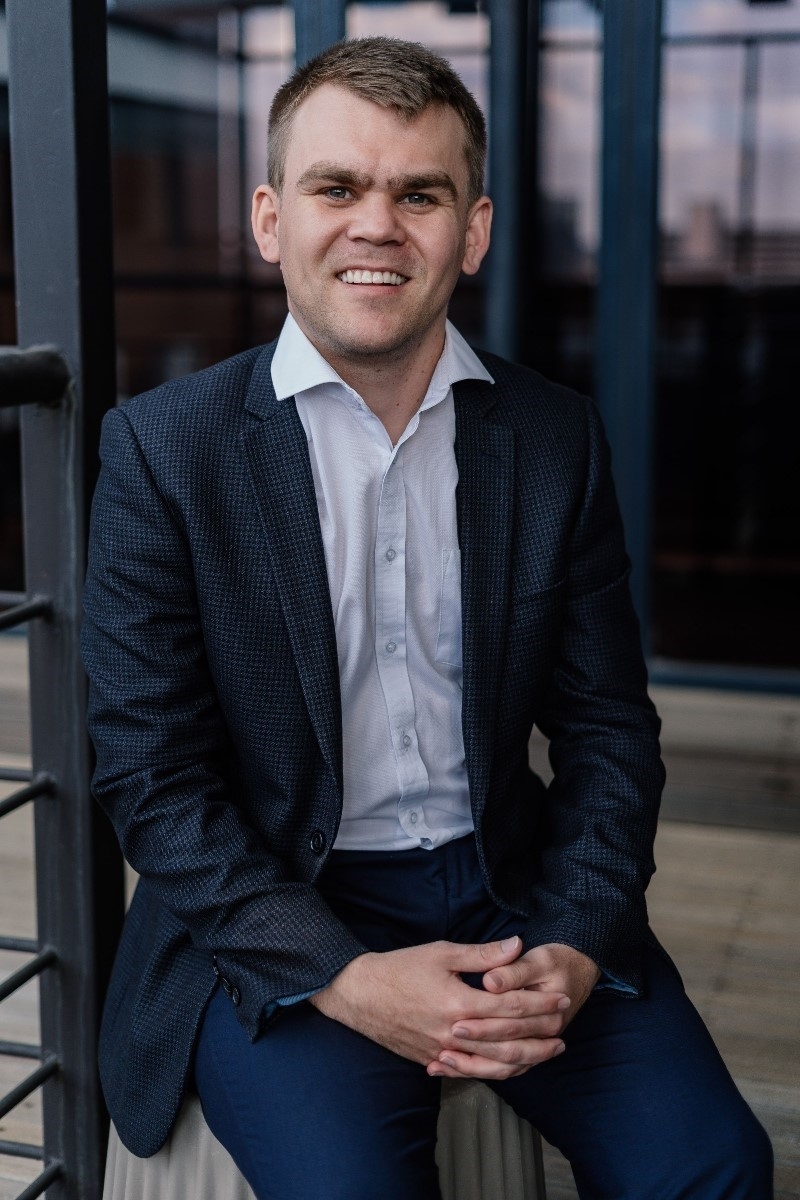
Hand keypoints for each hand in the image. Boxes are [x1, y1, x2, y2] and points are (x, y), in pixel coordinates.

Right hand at [309, 937, 568, 1079]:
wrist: (359, 994)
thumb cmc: (400, 968)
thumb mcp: (441, 952)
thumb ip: (482, 954)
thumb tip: (517, 946)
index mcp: (459, 1003)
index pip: (510, 1006)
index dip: (539, 1003)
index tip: (560, 1000)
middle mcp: (454, 1033)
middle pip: (507, 1038)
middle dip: (539, 1033)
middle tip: (563, 1030)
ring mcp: (443, 1051)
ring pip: (493, 1062)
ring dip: (525, 1059)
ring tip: (547, 1054)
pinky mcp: (432, 1061)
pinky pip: (471, 1071)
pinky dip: (495, 1071)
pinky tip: (510, 1068)